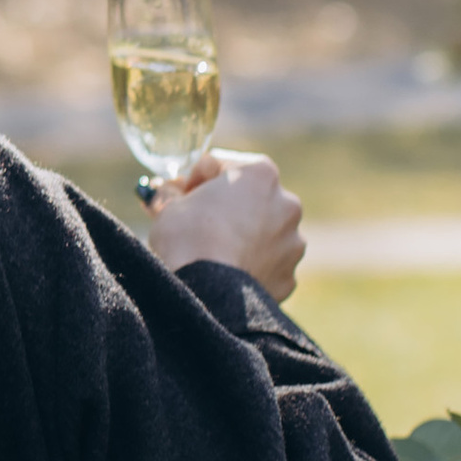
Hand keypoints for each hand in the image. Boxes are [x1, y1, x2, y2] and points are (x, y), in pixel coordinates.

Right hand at [147, 151, 304, 302]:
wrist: (205, 295)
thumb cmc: (187, 239)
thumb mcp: (169, 204)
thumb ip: (174, 192)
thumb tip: (169, 191)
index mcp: (260, 175)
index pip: (224, 165)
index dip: (198, 178)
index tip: (181, 193)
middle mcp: (286, 204)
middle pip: (250, 200)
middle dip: (225, 208)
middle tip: (195, 223)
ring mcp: (292, 243)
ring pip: (262, 235)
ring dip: (241, 238)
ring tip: (211, 254)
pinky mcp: (288, 277)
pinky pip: (266, 266)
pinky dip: (249, 268)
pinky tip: (225, 276)